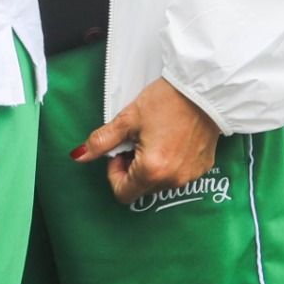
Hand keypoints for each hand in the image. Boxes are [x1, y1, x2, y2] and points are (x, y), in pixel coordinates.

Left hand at [75, 77, 220, 203]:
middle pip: (141, 188)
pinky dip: (169, 162)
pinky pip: (178, 174)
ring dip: (150, 166)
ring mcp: (191, 175)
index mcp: (152, 170)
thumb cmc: (167, 100)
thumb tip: (79, 156)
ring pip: (160, 182)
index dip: (114, 173)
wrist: (204, 89)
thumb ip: (102, 141)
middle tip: (136, 140)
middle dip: (132, 168)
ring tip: (155, 137)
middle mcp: (174, 179)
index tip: (119, 151)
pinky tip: (171, 139)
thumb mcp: (128, 119)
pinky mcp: (203, 168)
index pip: (123, 194)